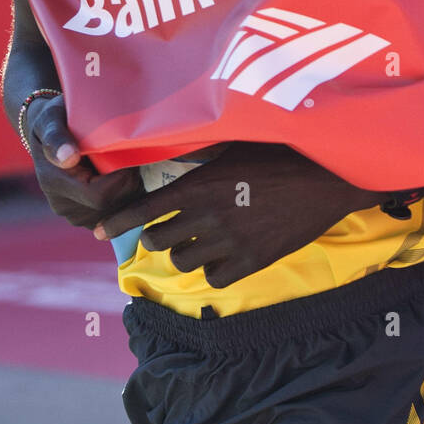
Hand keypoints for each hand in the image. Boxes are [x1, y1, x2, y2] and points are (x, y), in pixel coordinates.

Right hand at [25, 95, 142, 227]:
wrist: (48, 135)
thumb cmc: (55, 120)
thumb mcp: (51, 119)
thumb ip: (56, 137)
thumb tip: (68, 158)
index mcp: (55, 183)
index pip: (100, 196)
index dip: (121, 178)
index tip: (127, 153)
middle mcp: (63, 206)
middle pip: (113, 206)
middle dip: (129, 182)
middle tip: (129, 156)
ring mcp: (76, 216)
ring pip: (119, 213)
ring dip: (129, 191)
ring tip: (123, 165)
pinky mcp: (88, 220)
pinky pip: (118, 216)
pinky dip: (126, 198)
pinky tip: (121, 178)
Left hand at [94, 143, 387, 287]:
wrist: (326, 181)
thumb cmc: (280, 155)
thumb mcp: (234, 146)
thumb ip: (200, 154)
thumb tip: (169, 146)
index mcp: (199, 185)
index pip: (143, 211)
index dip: (115, 223)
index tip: (97, 232)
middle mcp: (208, 217)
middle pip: (159, 241)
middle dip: (156, 236)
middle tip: (164, 231)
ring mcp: (230, 243)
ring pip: (184, 262)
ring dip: (183, 253)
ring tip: (194, 243)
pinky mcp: (253, 262)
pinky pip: (215, 278)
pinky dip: (212, 270)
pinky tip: (220, 257)